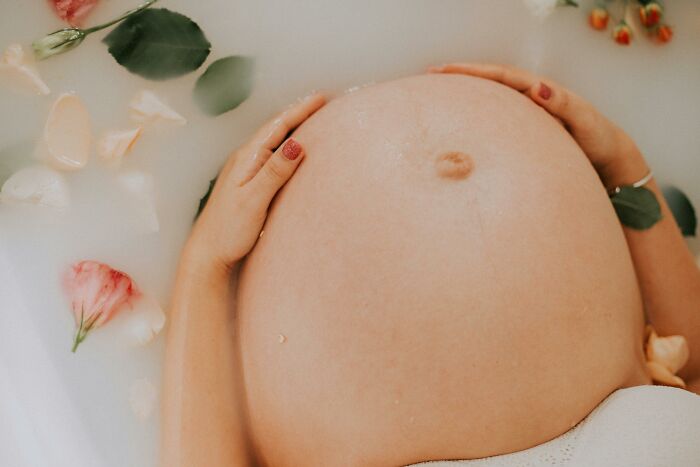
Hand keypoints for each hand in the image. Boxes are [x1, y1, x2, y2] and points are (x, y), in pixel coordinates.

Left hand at [185, 93, 325, 272]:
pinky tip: (291, 152)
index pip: (277, 127)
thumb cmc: (229, 230)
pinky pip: (270, 156)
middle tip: (320, 102)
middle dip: (298, 114)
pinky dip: (285, 147)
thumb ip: (274, 171)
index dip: (300, 111)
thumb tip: (297, 143)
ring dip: (291, 128)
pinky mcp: (246, 184)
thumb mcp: (254, 200)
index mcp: (247, 159)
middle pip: (275, 129)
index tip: (321, 98)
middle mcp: (244, 160)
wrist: (207, 253)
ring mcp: (244, 172)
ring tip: (310, 120)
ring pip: (272, 142)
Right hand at [429, 63, 648, 188]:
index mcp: (542, 91)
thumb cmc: (598, 141)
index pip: (501, 76)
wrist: (609, 161)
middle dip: (461, 76)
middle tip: (431, 74)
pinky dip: (476, 112)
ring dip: (466, 92)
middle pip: (490, 81)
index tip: (445, 70)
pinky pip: (495, 116)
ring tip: (439, 92)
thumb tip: (539, 87)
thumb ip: (563, 104)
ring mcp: (526, 113)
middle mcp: (531, 98)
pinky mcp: (525, 130)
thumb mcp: (585, 122)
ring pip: (490, 98)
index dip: (473, 72)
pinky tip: (461, 121)